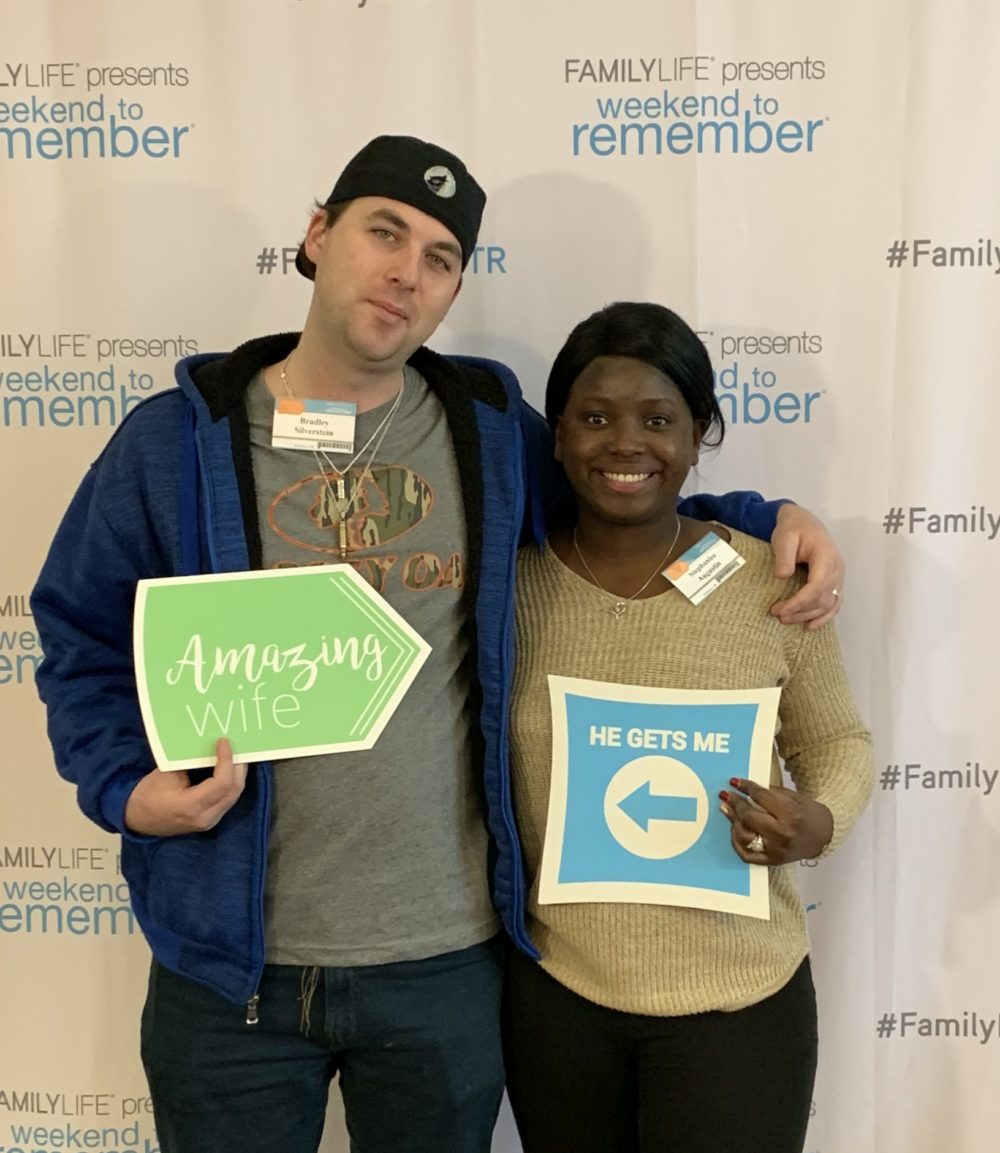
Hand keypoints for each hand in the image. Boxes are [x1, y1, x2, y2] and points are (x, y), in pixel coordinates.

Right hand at [124, 738, 247, 835]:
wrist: (137, 818)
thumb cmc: (148, 794)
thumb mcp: (166, 773)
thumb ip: (191, 762)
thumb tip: (211, 746)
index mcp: (191, 806)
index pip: (221, 783)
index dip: (227, 760)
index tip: (224, 742)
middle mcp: (205, 818)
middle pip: (233, 790)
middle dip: (238, 766)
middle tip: (236, 746)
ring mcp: (209, 822)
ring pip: (233, 796)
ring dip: (237, 774)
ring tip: (235, 755)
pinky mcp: (210, 820)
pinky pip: (228, 799)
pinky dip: (231, 783)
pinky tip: (229, 769)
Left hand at [719, 777, 832, 864]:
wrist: (823, 836)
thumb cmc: (808, 813)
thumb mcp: (793, 797)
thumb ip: (770, 793)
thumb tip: (745, 789)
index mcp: (790, 814)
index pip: (760, 797)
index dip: (745, 787)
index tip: (734, 781)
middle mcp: (782, 834)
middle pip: (749, 816)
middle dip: (735, 803)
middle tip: (725, 795)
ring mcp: (775, 850)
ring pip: (744, 835)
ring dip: (733, 820)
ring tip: (726, 809)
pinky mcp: (771, 861)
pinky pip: (746, 854)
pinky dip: (736, 841)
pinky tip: (733, 829)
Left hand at [768, 504, 843, 629]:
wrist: (804, 523)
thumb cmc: (793, 529)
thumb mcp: (784, 537)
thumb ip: (784, 556)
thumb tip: (782, 577)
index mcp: (826, 556)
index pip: (817, 585)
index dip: (800, 601)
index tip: (780, 609)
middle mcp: (836, 569)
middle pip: (823, 598)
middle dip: (800, 610)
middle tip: (777, 615)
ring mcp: (838, 577)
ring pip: (828, 604)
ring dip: (808, 615)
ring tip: (785, 620)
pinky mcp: (834, 583)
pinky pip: (834, 604)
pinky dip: (823, 617)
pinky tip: (810, 626)